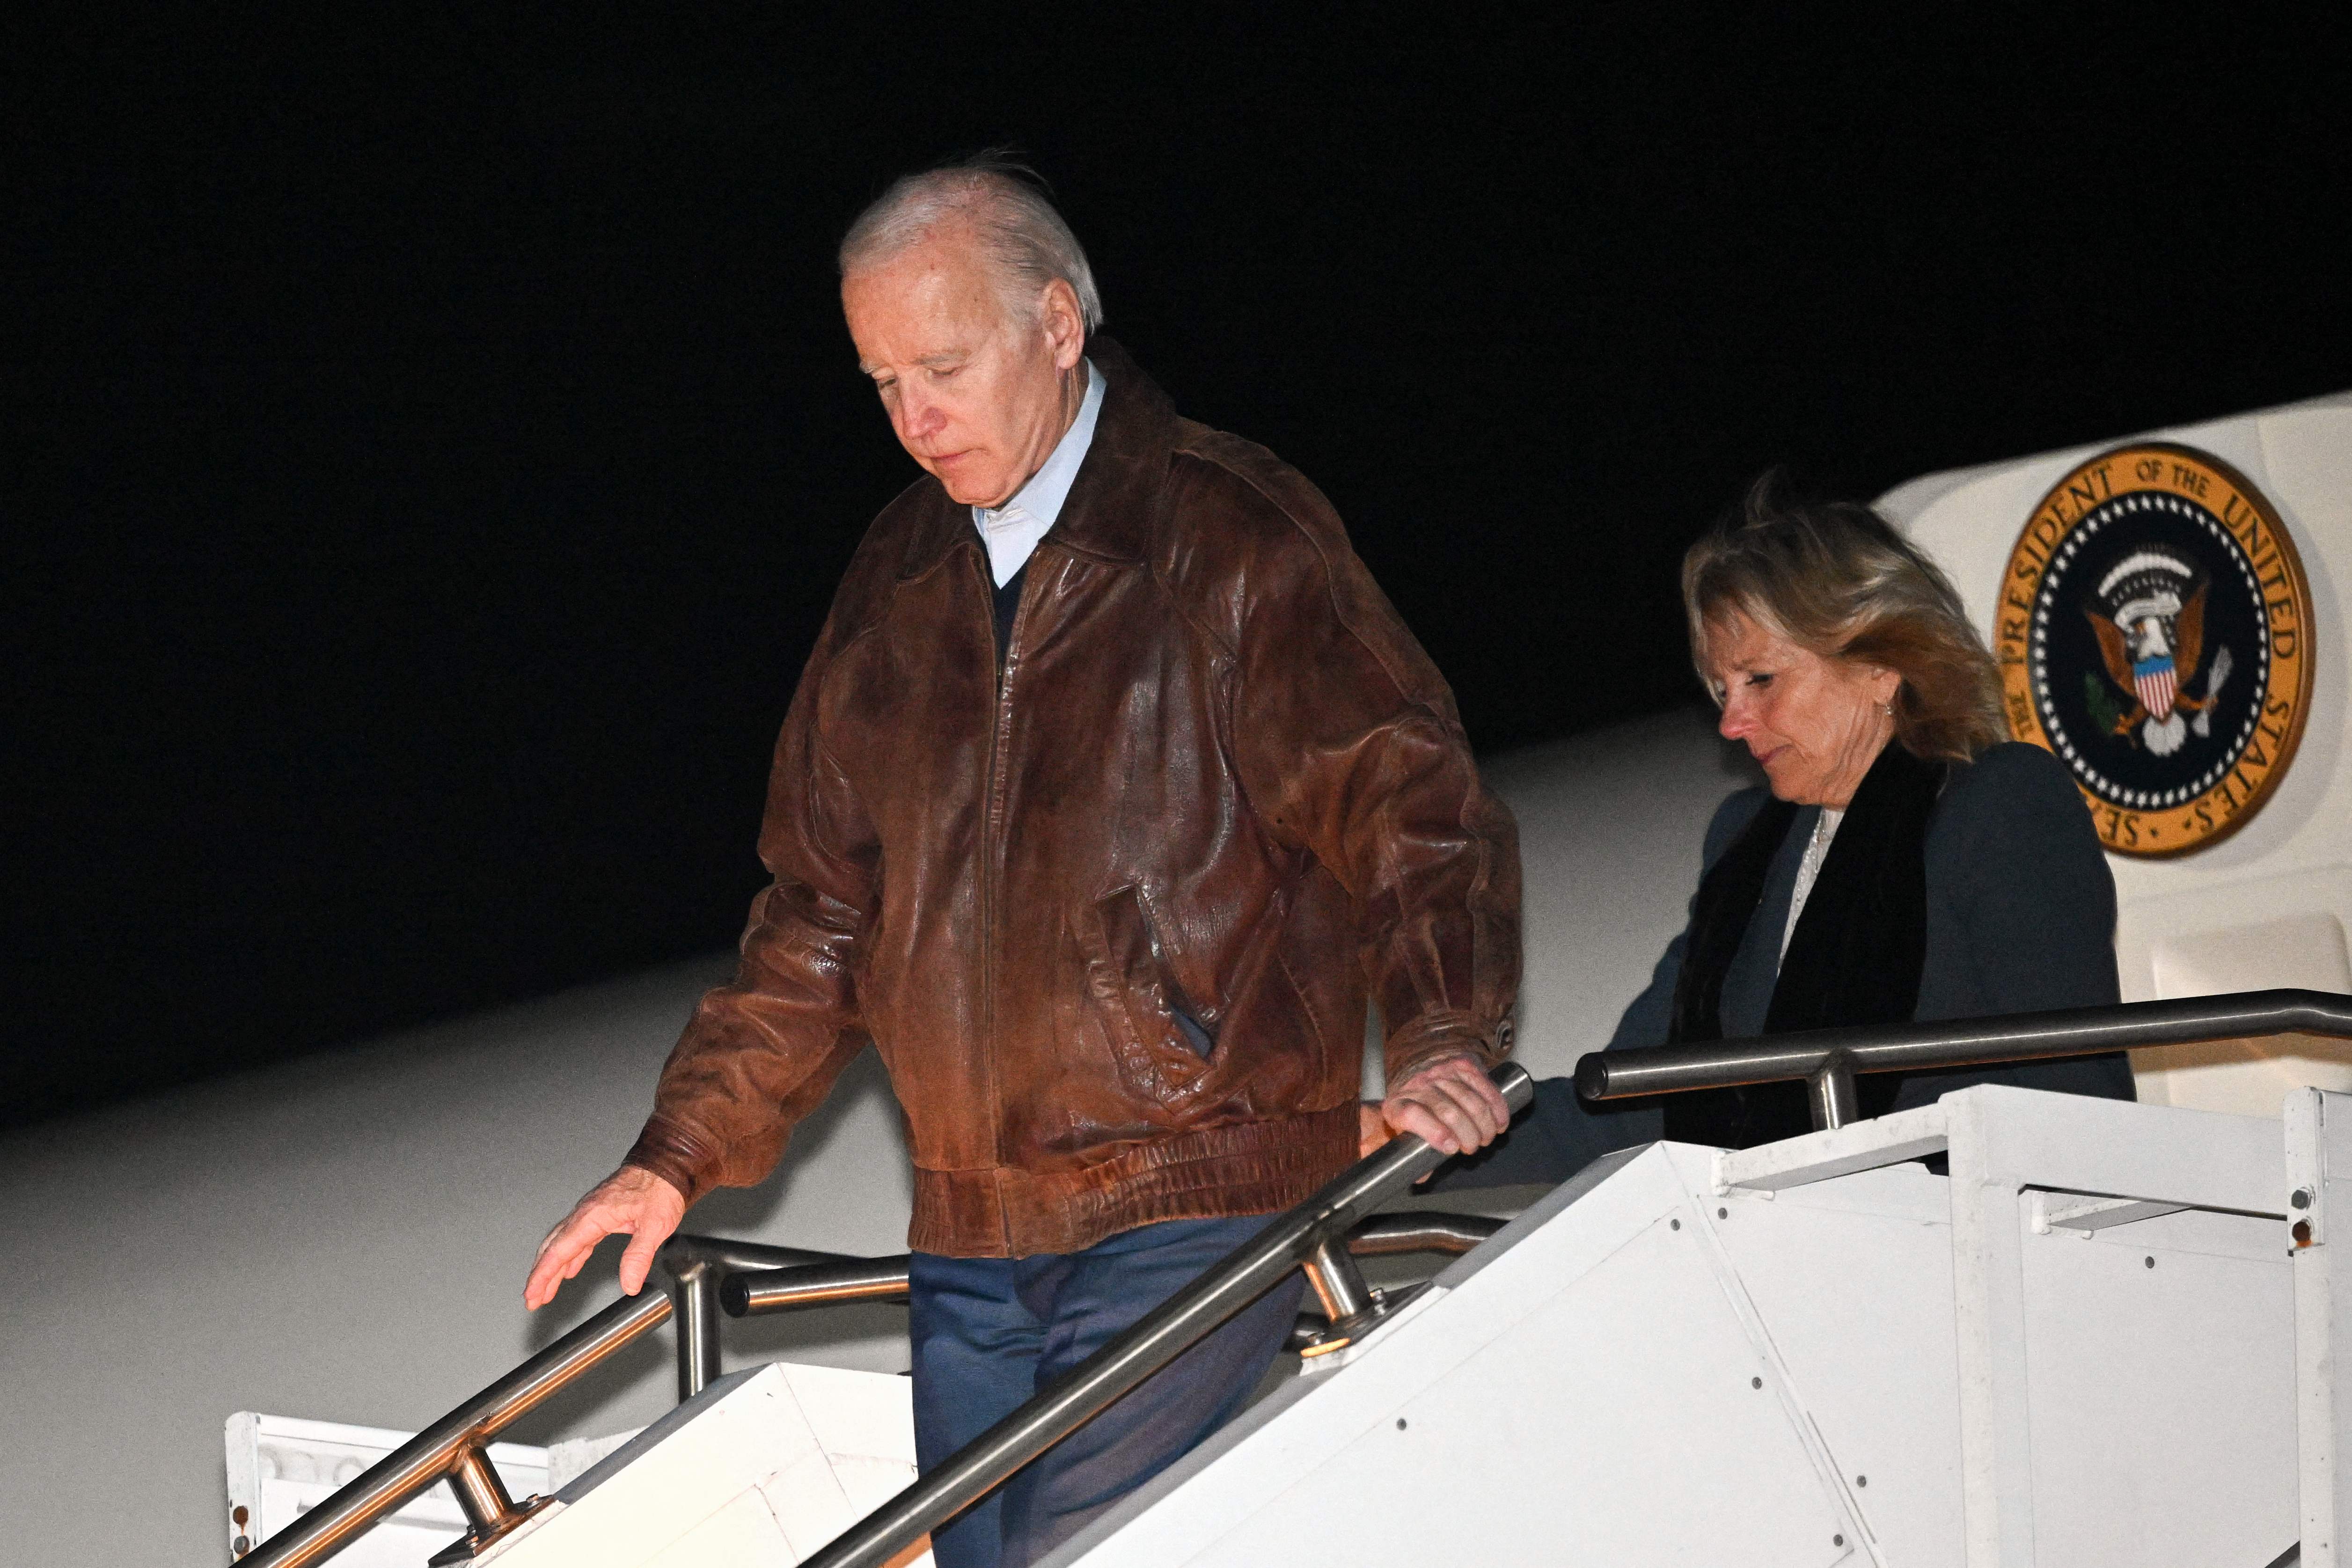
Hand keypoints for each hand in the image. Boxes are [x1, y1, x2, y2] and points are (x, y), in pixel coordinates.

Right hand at [523, 1165, 687, 1310]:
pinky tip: (570, 1270)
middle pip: (554, 1247)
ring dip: (553, 1268)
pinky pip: (578, 1239)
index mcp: (593, 1215)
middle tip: (532, 1299)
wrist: (667, 1164)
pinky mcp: (601, 1214)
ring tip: (545, 1291)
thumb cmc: (661, 1187)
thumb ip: (638, 1255)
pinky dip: (571, 1257)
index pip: (560, 1250)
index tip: (532, 1294)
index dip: (544, 1275)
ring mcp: (591, 1213)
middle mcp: (586, 1213)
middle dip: (541, 1275)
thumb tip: (629, 1284)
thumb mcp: (655, 1224)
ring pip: (564, 1243)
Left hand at [1378, 1053, 1509, 1158]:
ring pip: (1469, 1100)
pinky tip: (1499, 1121)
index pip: (1413, 1115)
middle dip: (1467, 1135)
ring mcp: (1440, 1072)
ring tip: (1485, 1138)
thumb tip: (1422, 1176)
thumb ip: (1408, 1159)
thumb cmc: (1412, 1111)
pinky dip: (1496, 1106)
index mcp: (1398, 1106)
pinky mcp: (1461, 1065)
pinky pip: (1484, 1085)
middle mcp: (1417, 1086)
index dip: (1435, 1133)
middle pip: (1448, 1111)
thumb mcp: (1400, 1134)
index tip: (1452, 1148)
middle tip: (1471, 1147)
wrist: (1415, 1075)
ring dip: (1484, 1124)